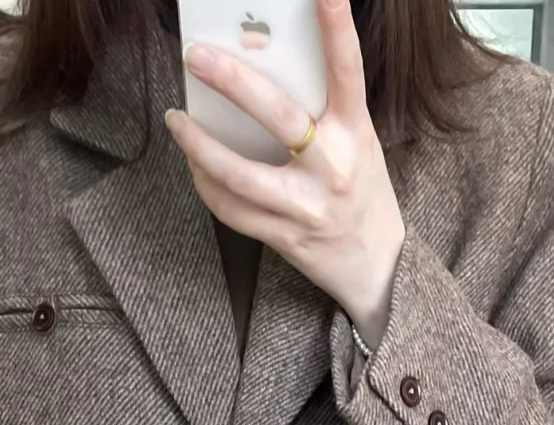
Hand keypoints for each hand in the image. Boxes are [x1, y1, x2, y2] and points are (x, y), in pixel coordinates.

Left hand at [165, 0, 404, 348]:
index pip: (347, 70)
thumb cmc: (362, 192)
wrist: (376, 267)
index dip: (337, 28)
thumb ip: (321, 111)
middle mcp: (332, 168)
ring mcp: (306, 207)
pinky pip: (233, 210)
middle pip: (278, 116)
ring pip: (239, 175)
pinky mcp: (285, 237)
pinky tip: (195, 165)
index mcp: (354, 132)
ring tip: (177, 120)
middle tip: (197, 56)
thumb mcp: (357, 143)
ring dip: (199, 146)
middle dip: (233, 82)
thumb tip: (262, 68)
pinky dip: (208, 185)